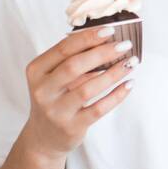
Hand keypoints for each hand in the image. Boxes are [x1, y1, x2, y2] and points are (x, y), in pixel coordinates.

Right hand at [22, 25, 136, 160]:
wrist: (44, 137)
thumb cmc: (54, 99)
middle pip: (74, 66)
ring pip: (88, 88)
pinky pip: (99, 109)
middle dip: (102, 53)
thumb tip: (106, 41)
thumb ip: (72, 60)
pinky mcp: (72, 127)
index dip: (87, 38)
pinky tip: (128, 84)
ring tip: (131, 63)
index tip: (109, 30)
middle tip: (125, 45)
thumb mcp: (54, 78)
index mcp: (36, 71)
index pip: (63, 49)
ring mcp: (56, 110)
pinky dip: (116, 95)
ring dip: (113, 73)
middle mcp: (43, 90)